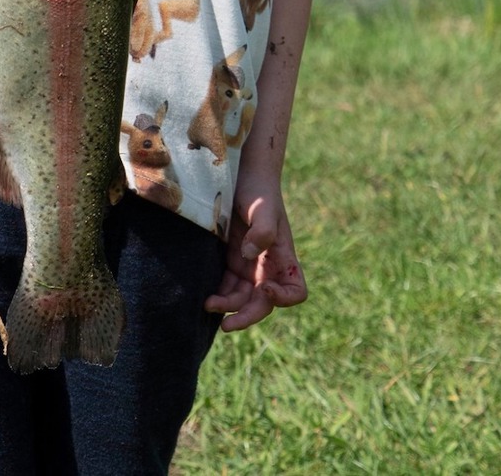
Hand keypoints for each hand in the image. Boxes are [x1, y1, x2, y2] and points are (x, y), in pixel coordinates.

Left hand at [205, 186, 306, 331]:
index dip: (283, 298)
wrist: (242, 175)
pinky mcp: (232, 262)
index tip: (265, 289)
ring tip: (207, 304)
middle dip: (247, 316)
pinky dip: (219, 295)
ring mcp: (250, 266)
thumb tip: (250, 255)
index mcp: (284, 257)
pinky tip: (205, 296)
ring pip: (242, 299)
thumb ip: (263, 230)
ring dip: (228, 307)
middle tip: (226, 325)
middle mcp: (268, 267)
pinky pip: (227, 286)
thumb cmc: (258, 189)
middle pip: (263, 303)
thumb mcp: (263, 207)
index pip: (295, 291)